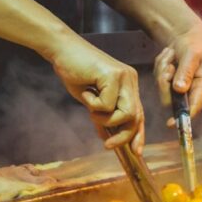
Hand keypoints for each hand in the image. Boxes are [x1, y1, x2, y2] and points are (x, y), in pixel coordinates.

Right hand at [46, 36, 144, 152]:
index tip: (136, 151)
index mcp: (128, 84)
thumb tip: (106, 137)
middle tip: (107, 145)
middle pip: (136, 116)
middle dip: (124, 136)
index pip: (139, 113)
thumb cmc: (74, 72)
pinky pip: (107, 105)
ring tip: (90, 107)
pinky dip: (92, 104)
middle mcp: (131, 80)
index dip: (138, 133)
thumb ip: (101, 115)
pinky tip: (85, 91)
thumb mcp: (90, 99)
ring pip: (125, 113)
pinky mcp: (114, 75)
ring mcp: (125, 76)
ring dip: (105, 119)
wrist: (62, 50)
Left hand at [154, 21, 201, 123]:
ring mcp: (180, 87)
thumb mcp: (192, 54)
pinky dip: (160, 66)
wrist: (187, 35)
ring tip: (170, 55)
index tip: (170, 123)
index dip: (183, 117)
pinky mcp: (170, 82)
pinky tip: (168, 56)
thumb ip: (186, 71)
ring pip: (162, 88)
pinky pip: (158, 79)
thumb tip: (180, 89)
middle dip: (165, 81)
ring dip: (162, 69)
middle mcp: (192, 90)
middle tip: (169, 65)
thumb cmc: (195, 44)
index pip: (194, 107)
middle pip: (171, 99)